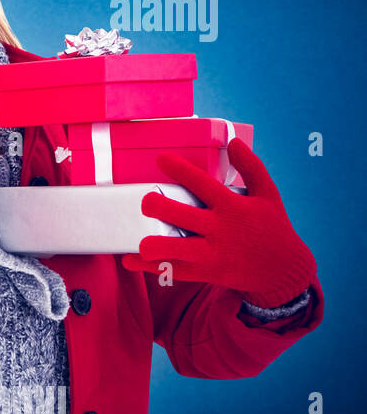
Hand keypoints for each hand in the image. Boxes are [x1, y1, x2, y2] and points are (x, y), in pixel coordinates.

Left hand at [121, 138, 315, 307]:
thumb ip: (252, 167)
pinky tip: (129, 259)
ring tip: (140, 241)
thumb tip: (234, 141)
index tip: (160, 158)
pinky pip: (173, 270)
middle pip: (182, 216)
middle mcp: (220, 229)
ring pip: (176, 250)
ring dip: (154, 245)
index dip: (180, 170)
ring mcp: (212, 253)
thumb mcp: (268, 195)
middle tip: (146, 201)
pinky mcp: (205, 272)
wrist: (284, 271)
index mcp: (233, 206)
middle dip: (158, 206)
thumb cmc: (273, 228)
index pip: (203, 184)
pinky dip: (149, 267)